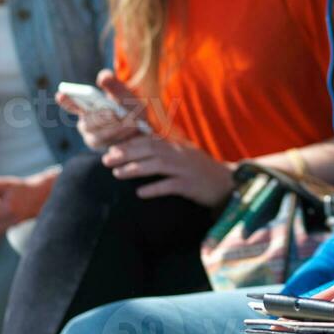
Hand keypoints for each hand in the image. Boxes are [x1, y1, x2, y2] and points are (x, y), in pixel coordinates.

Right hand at [56, 69, 149, 150]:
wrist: (143, 126)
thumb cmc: (129, 107)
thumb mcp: (124, 94)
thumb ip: (114, 85)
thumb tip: (104, 76)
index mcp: (86, 107)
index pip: (71, 104)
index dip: (66, 100)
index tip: (60, 94)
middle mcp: (86, 124)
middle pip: (88, 123)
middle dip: (101, 117)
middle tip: (113, 112)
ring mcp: (93, 139)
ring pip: (99, 136)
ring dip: (115, 128)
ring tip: (130, 122)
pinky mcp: (104, 150)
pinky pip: (109, 145)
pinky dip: (122, 137)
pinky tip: (133, 129)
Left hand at [101, 134, 233, 207]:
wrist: (226, 183)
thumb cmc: (199, 171)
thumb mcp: (182, 156)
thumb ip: (162, 152)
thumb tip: (136, 151)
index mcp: (176, 146)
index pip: (149, 140)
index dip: (129, 143)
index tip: (110, 148)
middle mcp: (180, 154)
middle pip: (150, 149)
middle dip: (126, 153)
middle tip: (106, 159)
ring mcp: (186, 169)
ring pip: (158, 165)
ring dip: (136, 168)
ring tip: (117, 173)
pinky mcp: (191, 185)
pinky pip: (171, 185)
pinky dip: (155, 188)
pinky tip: (140, 193)